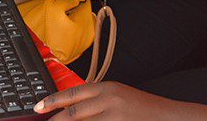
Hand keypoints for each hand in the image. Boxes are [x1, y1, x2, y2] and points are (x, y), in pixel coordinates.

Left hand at [34, 82, 186, 119]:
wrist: (169, 117)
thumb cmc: (143, 109)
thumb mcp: (119, 97)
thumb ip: (96, 101)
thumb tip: (70, 109)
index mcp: (108, 88)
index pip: (73, 93)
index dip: (52, 101)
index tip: (37, 108)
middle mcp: (110, 101)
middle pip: (73, 114)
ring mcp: (114, 118)